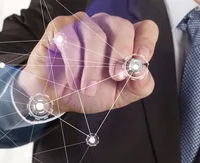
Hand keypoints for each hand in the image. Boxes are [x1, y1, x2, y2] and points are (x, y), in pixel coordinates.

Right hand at [17, 12, 158, 114]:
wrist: (53, 99)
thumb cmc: (84, 92)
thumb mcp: (116, 96)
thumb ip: (137, 88)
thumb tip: (144, 74)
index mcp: (124, 42)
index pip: (145, 29)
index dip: (146, 41)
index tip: (140, 60)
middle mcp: (105, 28)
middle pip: (122, 26)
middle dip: (120, 54)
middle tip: (115, 76)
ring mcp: (83, 25)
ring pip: (96, 34)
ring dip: (93, 66)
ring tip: (87, 88)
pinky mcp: (60, 28)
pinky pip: (71, 38)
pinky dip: (73, 64)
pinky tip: (72, 79)